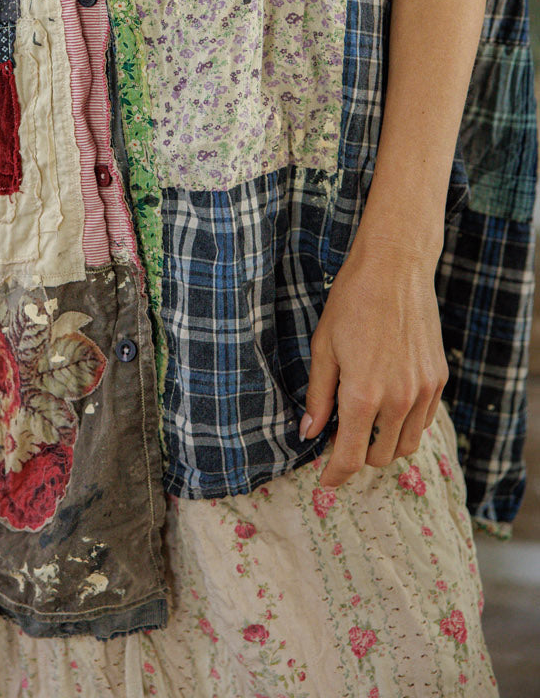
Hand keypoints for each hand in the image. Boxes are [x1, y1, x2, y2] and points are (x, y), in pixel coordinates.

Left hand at [299, 224, 448, 487]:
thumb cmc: (351, 303)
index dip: (335, 475)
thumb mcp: (323, 348)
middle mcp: (399, 400)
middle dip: (357, 455)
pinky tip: (387, 404)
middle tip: (339, 435)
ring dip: (383, 443)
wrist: (394, 269)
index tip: (325, 480)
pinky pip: (423, 422)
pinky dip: (405, 425)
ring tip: (363, 420)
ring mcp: (423, 391)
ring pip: (405, 444)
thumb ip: (319, 396)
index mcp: (363, 396)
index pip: (351, 457)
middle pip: (380, 457)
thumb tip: (310, 433)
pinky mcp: (438, 380)